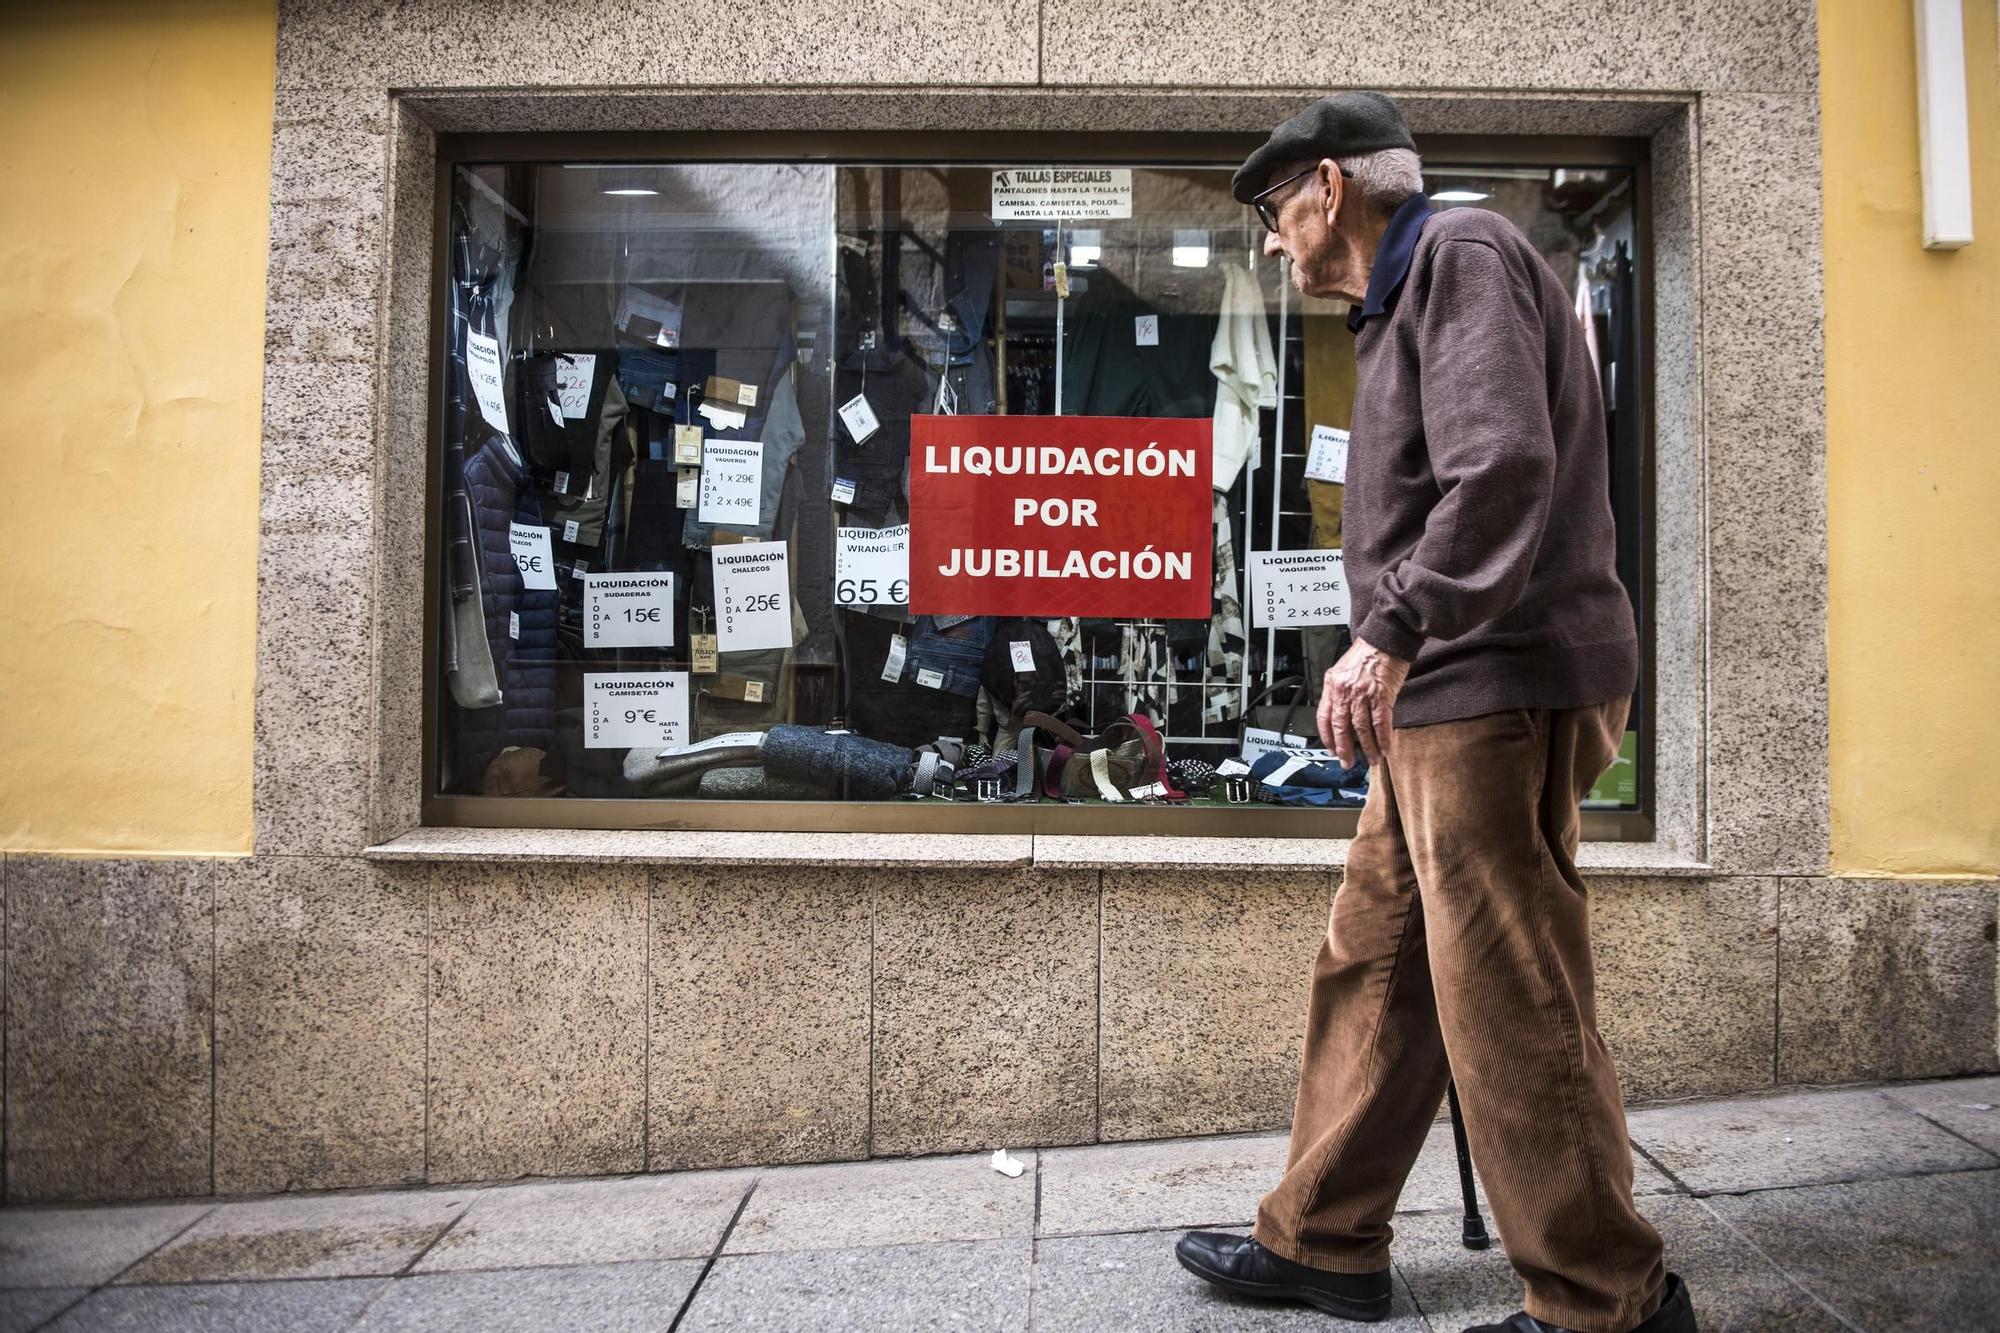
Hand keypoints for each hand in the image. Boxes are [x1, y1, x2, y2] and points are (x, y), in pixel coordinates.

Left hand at [1317, 636, 1410, 768]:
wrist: (1386, 637)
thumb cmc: (1368, 653)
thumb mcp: (1344, 670)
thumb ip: (1341, 692)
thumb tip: (1344, 717)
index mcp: (1332, 684)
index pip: (1324, 717)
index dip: (1327, 737)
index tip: (1331, 749)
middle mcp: (1345, 690)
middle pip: (1341, 727)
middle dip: (1344, 749)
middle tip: (1347, 762)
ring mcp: (1363, 694)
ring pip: (1361, 729)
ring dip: (1367, 748)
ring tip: (1371, 760)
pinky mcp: (1381, 695)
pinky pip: (1380, 723)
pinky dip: (1383, 739)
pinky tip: (1385, 748)